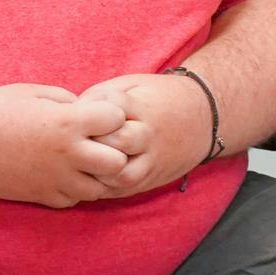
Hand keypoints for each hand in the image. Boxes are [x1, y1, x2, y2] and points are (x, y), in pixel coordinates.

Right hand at [0, 84, 130, 209]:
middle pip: (119, 162)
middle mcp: (68, 153)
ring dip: (95, 175)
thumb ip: (70, 101)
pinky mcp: (42, 196)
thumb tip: (89, 112)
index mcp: (69, 121)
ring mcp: (56, 178)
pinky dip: (73, 190)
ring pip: (99, 188)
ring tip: (80, 162)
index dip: (112, 115)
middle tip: (98, 144)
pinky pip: (73, 200)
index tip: (98, 115)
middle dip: (114, 151)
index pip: (118, 119)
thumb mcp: (37, 92)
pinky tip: (61, 175)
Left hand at [76, 73, 213, 200]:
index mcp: (143, 106)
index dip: (87, 111)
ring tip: (82, 164)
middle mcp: (149, 134)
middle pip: (117, 142)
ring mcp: (153, 159)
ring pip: (122, 174)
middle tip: (75, 142)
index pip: (109, 108)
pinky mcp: (154, 178)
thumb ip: (102, 95)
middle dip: (92, 142)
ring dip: (98, 172)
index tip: (75, 113)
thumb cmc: (158, 97)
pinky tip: (90, 179)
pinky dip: (105, 188)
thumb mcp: (133, 84)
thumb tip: (72, 111)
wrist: (203, 117)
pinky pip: (126, 190)